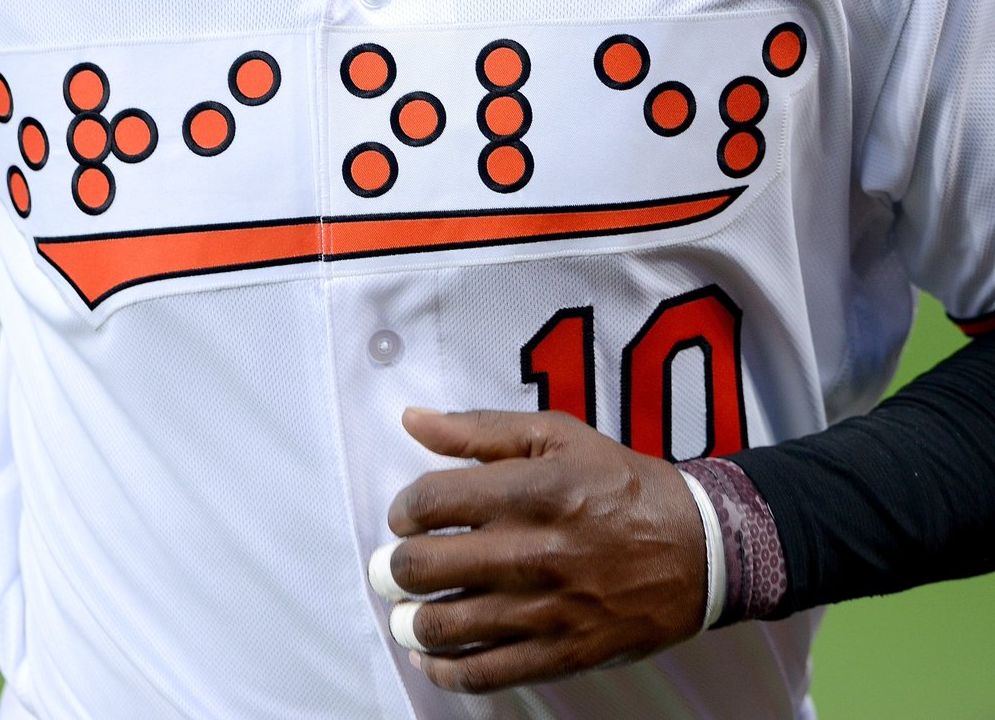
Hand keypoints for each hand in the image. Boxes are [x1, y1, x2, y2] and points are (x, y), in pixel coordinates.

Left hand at [371, 408, 705, 692]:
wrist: (699, 547)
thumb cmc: (622, 484)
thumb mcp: (557, 435)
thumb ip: (479, 428)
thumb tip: (411, 419)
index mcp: (529, 490)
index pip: (428, 502)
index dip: (402, 511)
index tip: (407, 518)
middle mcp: (533, 550)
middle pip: (422, 567)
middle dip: (392, 568)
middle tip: (394, 566)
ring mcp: (546, 608)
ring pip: (443, 625)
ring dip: (409, 620)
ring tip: (407, 610)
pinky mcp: (562, 652)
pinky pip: (484, 673)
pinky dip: (444, 668)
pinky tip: (432, 654)